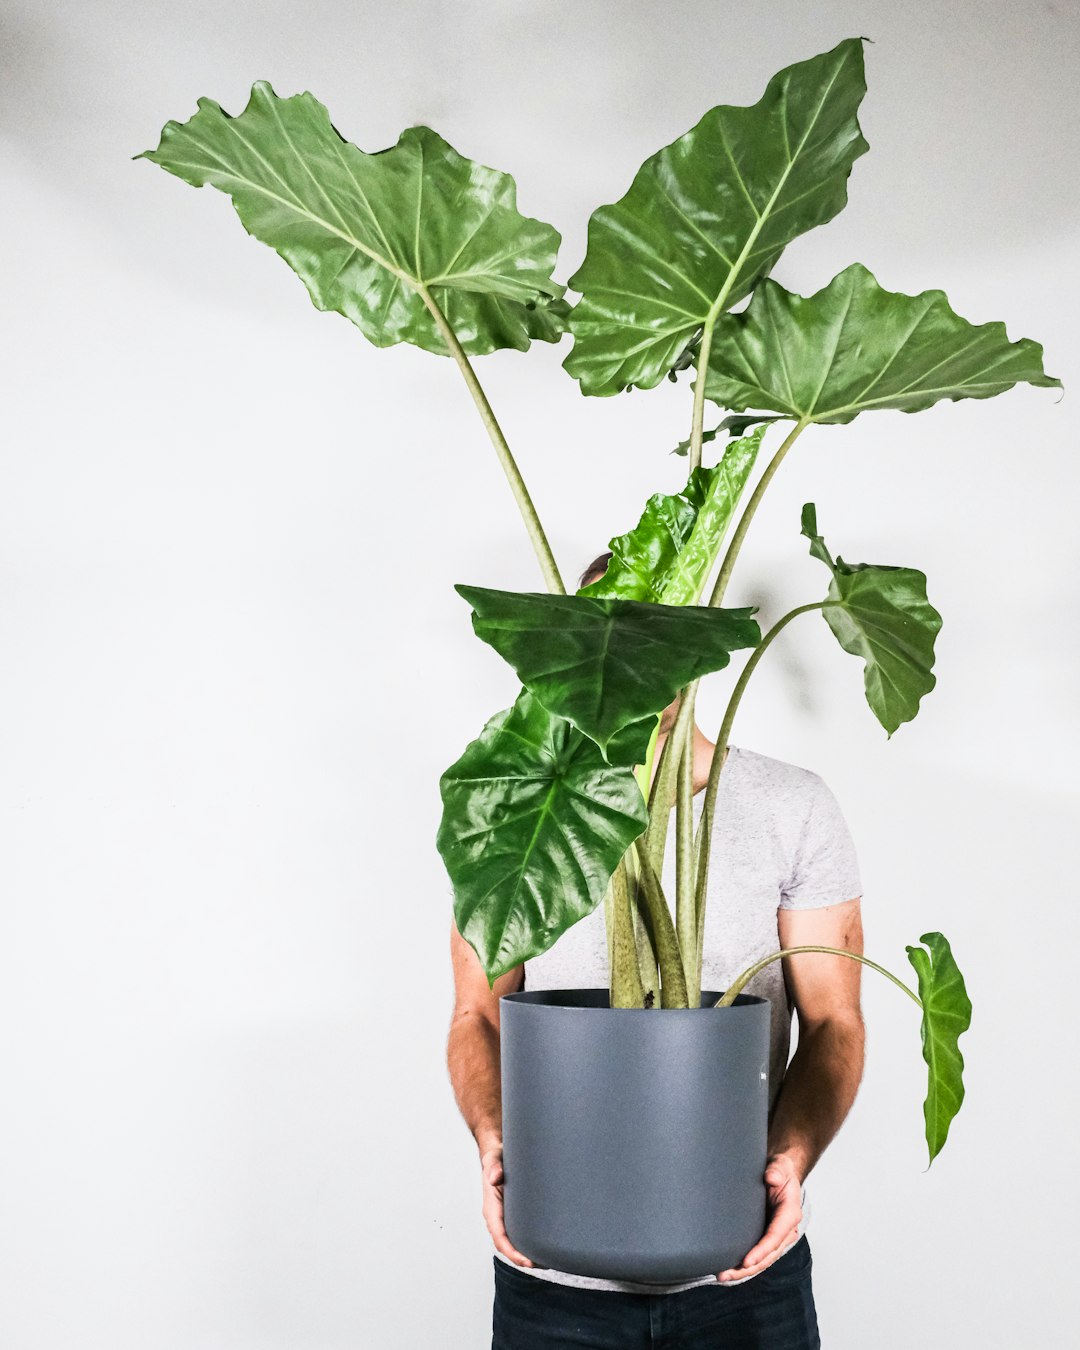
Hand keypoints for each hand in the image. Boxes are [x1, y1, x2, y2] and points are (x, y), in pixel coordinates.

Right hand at [480, 1143, 534, 1267]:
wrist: (498, 1154)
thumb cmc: (497, 1158)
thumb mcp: (494, 1159)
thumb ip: (494, 1166)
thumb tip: (495, 1177)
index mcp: (491, 1207)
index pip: (499, 1235)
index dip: (512, 1251)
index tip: (526, 1260)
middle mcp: (496, 1216)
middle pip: (506, 1244)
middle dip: (520, 1258)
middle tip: (541, 1264)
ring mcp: (504, 1217)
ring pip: (511, 1241)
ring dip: (524, 1253)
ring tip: (545, 1260)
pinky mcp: (512, 1214)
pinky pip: (517, 1233)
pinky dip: (527, 1243)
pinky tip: (542, 1246)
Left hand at [716, 1152, 802, 1282]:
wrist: (779, 1173)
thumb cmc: (780, 1170)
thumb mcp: (780, 1166)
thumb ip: (777, 1171)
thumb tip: (771, 1178)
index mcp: (790, 1214)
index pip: (776, 1236)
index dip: (762, 1250)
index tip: (746, 1260)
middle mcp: (785, 1230)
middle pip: (767, 1255)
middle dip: (747, 1268)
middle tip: (725, 1274)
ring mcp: (775, 1236)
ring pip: (761, 1260)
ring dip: (742, 1270)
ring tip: (721, 1276)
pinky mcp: (765, 1236)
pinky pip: (756, 1254)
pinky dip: (743, 1264)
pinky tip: (727, 1268)